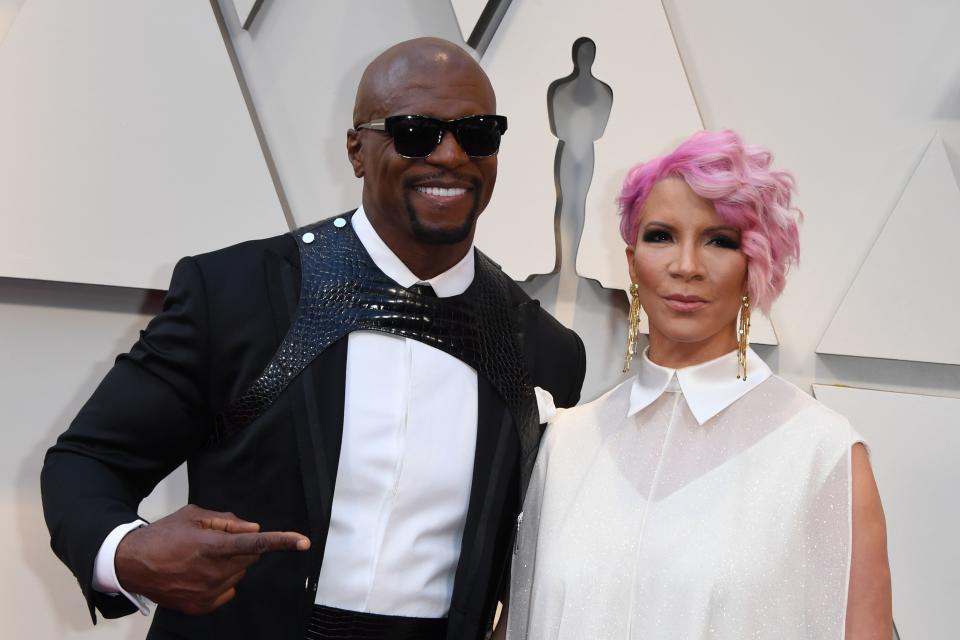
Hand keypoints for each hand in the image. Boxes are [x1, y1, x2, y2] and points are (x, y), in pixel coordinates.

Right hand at [115, 504, 309, 614]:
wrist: (132, 564)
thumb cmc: (163, 535)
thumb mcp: (194, 516)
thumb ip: (227, 521)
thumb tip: (253, 528)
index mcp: (213, 546)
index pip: (256, 544)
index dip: (282, 541)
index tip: (304, 541)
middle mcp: (214, 571)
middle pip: (249, 558)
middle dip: (240, 548)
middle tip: (216, 542)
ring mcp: (208, 592)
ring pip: (238, 575)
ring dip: (229, 565)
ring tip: (200, 558)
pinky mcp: (201, 606)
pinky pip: (227, 592)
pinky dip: (221, 582)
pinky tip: (198, 574)